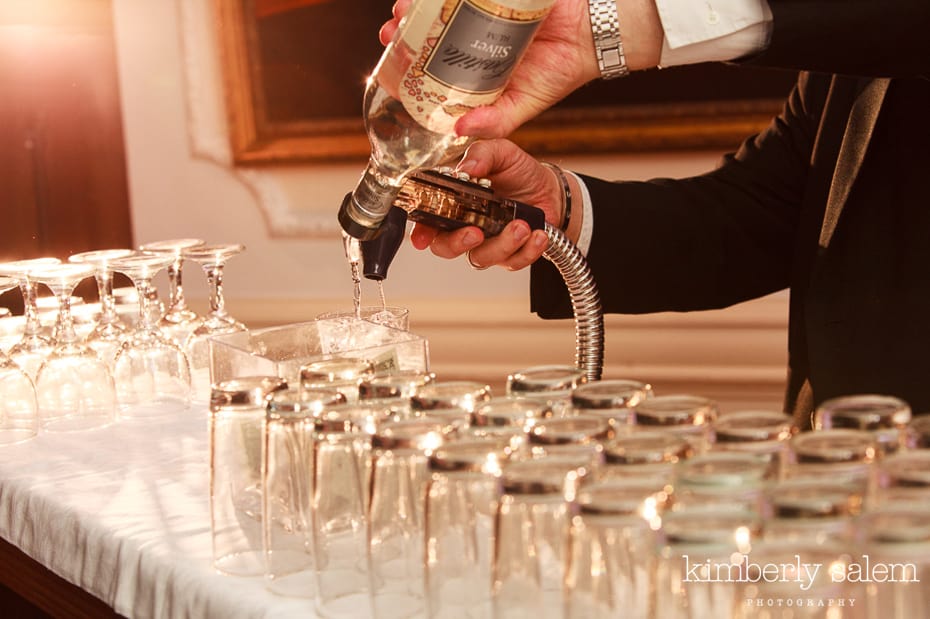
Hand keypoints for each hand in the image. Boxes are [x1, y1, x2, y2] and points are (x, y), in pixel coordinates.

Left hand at [380, 1, 662, 138]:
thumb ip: (495, 123)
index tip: (392, 64)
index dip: (410, 65)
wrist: (593, 36)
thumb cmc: (560, 72)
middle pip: (429, 32)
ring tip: (405, 7)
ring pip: (441, 6)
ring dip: (418, 5)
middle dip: (406, 31)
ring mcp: (481, 12)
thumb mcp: (523, 106)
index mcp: (475, 69)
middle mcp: (473, 39)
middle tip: (393, 31)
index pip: (432, 67)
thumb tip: (458, 132)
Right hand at [409, 139, 563, 270]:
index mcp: (454, 202)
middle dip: (457, 243)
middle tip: (475, 232)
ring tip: (521, 226)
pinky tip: (537, 235)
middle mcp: (465, 226)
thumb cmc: (518, 172)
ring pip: (482, 257)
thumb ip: (483, 153)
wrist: (550, 188)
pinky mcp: (510, 254)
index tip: (422, 239)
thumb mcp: (501, 153)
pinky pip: (513, 262)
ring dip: (502, 244)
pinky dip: (527, 251)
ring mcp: (487, 243)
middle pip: (446, 247)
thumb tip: (467, 167)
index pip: (428, 221)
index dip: (421, 232)